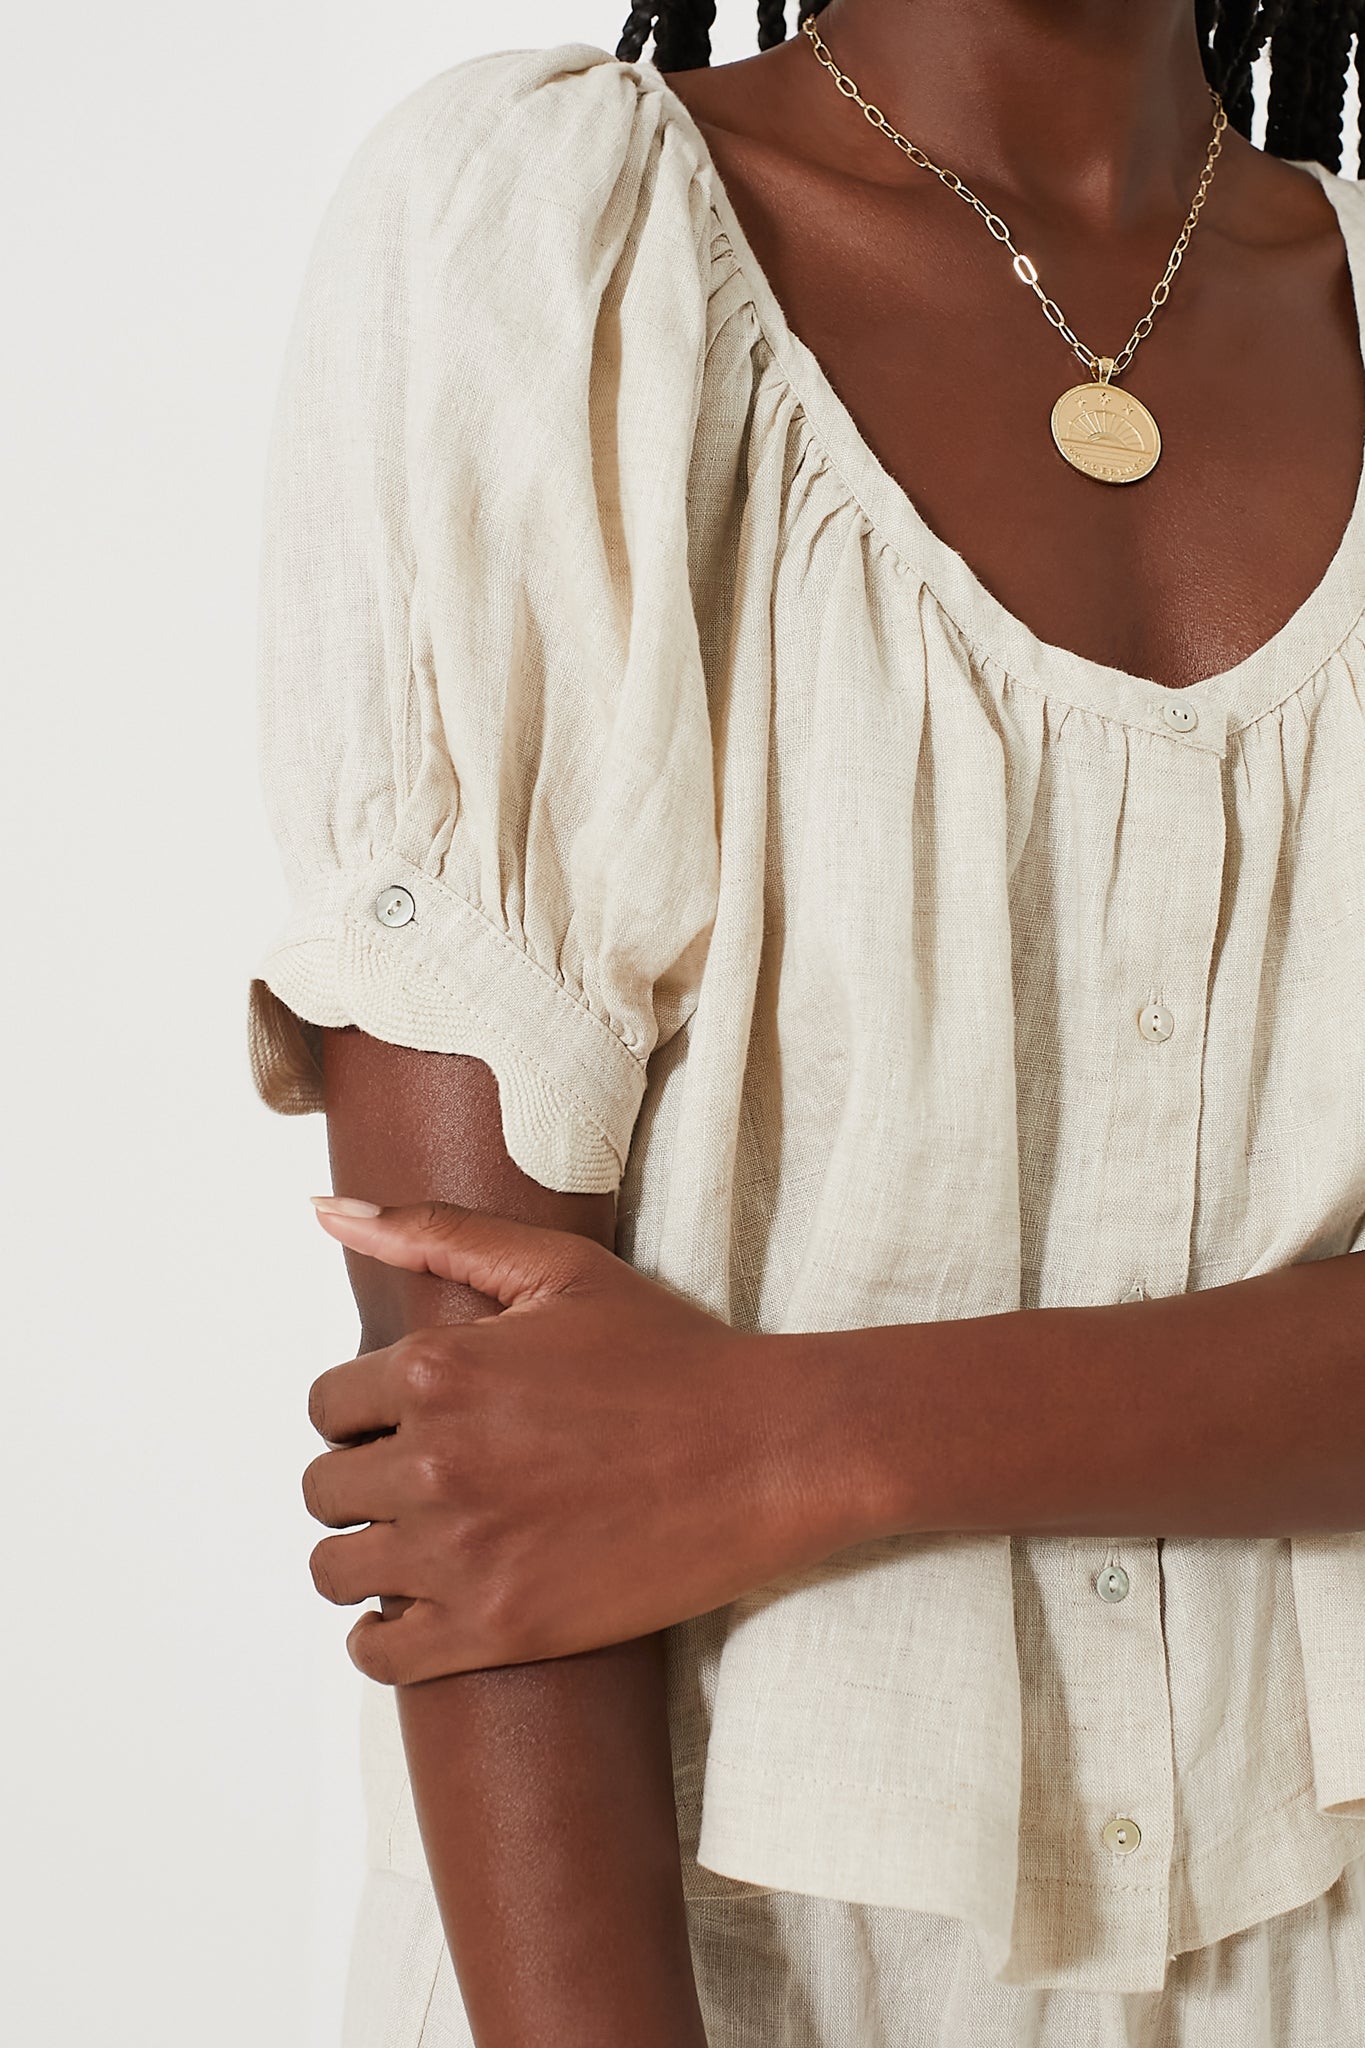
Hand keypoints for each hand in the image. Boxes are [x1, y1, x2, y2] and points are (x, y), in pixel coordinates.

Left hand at [302, 1200, 866, 1684]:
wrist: (769, 1453)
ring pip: (334, 1571)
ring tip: (420, 1545)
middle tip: (423, 1484)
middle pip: (323, 1491)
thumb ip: (434, 1233)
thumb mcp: (558, 1268)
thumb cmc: (671, 1355)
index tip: (408, 1426)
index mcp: (439, 1368)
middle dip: (362, 1484)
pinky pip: (378, 1653)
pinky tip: (423, 1610)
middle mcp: (434, 1460)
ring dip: (364, 1558)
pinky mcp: (497, 1628)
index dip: (364, 1415)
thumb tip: (326, 1211)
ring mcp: (462, 1551)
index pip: (327, 1406)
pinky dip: (382, 1637)